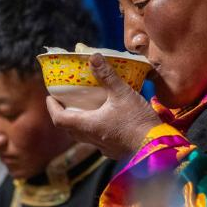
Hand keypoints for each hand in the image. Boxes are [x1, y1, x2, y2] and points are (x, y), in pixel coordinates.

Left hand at [46, 53, 161, 159]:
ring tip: (86, 109)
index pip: (59, 119)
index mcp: (88, 126)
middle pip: (70, 129)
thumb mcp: (122, 93)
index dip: (52, 108)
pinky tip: (107, 121)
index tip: (50, 98)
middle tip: (65, 103)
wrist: (157, 147)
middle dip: (65, 115)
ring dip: (81, 123)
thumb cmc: (137, 121)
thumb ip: (107, 75)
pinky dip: (97, 130)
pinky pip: (99, 140)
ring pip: (85, 136)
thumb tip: (93, 56)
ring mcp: (104, 147)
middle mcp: (92, 138)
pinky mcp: (116, 151)